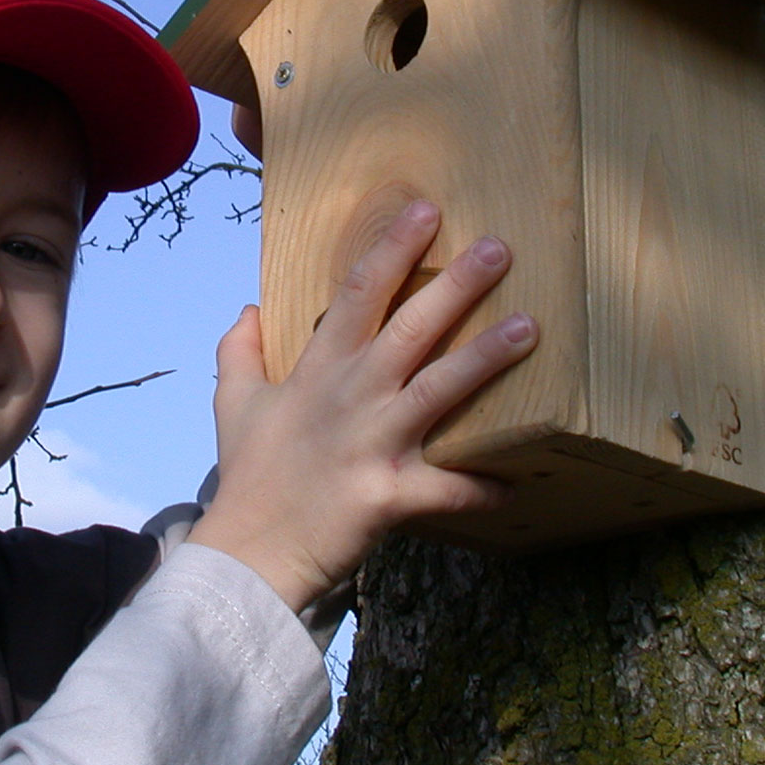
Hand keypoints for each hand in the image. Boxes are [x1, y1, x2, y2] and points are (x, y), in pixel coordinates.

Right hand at [189, 199, 536, 612]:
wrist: (249, 553)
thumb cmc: (250, 476)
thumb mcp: (233, 404)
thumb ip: (239, 351)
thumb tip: (249, 308)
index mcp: (318, 371)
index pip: (358, 294)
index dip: (393, 249)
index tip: (426, 210)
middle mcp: (352, 398)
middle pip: (410, 330)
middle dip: (456, 286)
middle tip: (501, 249)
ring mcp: (375, 445)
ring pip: (439, 391)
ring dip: (485, 358)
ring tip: (530, 328)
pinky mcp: (392, 495)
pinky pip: (450, 489)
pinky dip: (484, 486)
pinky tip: (521, 479)